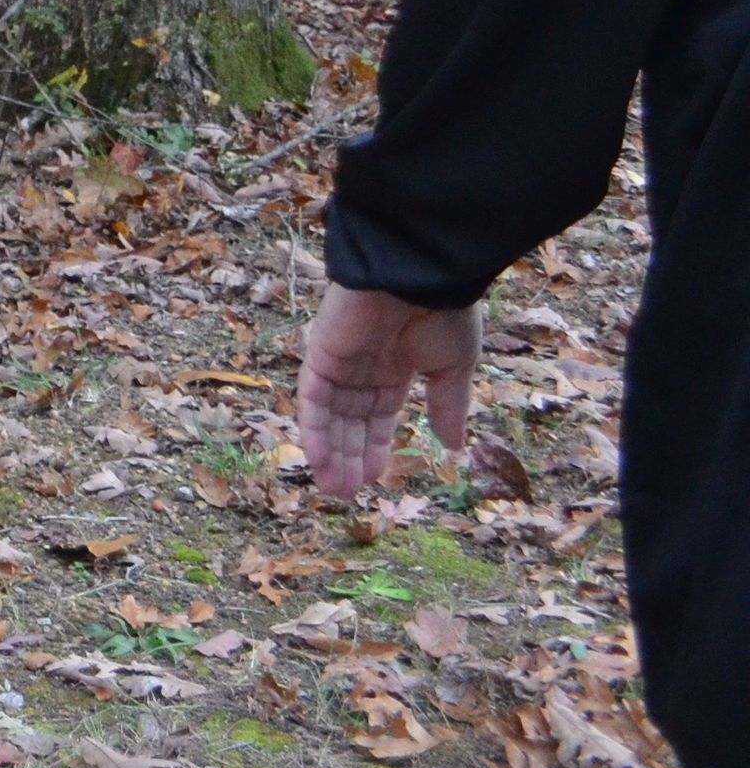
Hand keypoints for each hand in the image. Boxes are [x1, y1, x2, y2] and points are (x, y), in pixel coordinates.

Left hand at [296, 282, 480, 500]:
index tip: (376, 478)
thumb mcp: (454, 366)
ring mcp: (340, 359)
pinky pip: (312, 398)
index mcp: (396, 365)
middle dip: (348, 455)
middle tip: (347, 494)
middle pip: (349, 419)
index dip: (375, 444)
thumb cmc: (445, 312)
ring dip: (329, 452)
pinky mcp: (319, 353)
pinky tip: (320, 462)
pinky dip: (314, 430)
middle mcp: (364, 365)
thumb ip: (448, 405)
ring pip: (329, 414)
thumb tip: (455, 446)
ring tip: (335, 491)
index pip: (378, 413)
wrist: (419, 273)